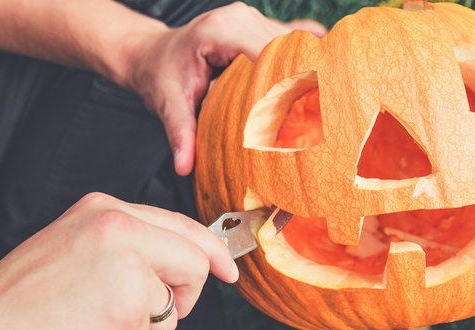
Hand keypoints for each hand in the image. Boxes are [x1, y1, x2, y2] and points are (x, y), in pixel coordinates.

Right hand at [0, 192, 237, 329]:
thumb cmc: (24, 304)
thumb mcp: (74, 249)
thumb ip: (127, 247)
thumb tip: (183, 264)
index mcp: (103, 208)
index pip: (179, 224)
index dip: (211, 251)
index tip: (228, 270)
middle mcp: (118, 226)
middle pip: (193, 260)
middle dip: (183, 296)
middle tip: (152, 314)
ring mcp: (126, 264)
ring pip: (174, 306)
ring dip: (143, 329)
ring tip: (94, 325)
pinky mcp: (129, 307)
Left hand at [124, 2, 326, 175]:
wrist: (152, 54)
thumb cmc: (159, 76)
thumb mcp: (167, 104)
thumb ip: (179, 133)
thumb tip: (184, 167)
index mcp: (220, 31)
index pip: (267, 54)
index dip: (289, 82)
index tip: (305, 114)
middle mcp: (241, 18)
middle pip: (287, 48)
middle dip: (304, 81)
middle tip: (321, 118)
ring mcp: (252, 19)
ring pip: (294, 44)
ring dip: (306, 73)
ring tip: (323, 107)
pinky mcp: (259, 27)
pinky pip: (292, 40)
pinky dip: (304, 61)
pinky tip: (319, 83)